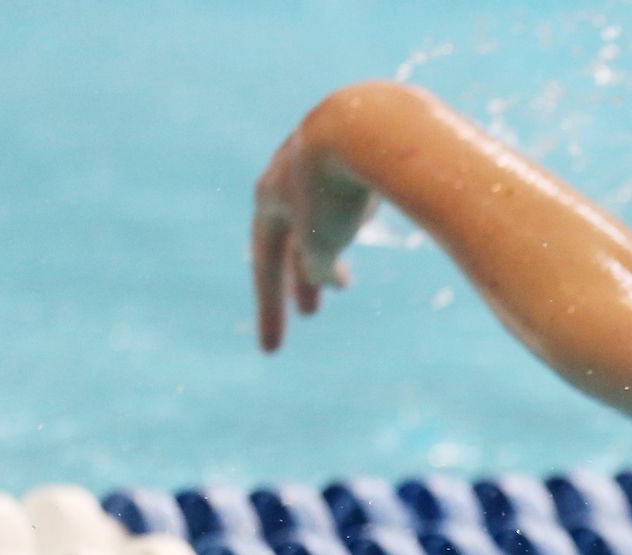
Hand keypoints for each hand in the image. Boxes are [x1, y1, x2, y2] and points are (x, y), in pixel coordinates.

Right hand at [251, 117, 378, 351]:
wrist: (368, 126)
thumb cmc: (338, 188)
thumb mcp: (322, 242)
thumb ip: (317, 268)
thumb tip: (328, 278)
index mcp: (268, 199)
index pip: (263, 266)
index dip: (268, 311)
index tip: (271, 351)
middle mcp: (286, 179)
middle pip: (290, 242)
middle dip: (301, 279)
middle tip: (311, 312)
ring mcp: (317, 164)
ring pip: (320, 220)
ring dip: (328, 253)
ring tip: (343, 282)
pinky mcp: (351, 155)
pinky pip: (348, 195)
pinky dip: (353, 219)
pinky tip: (366, 219)